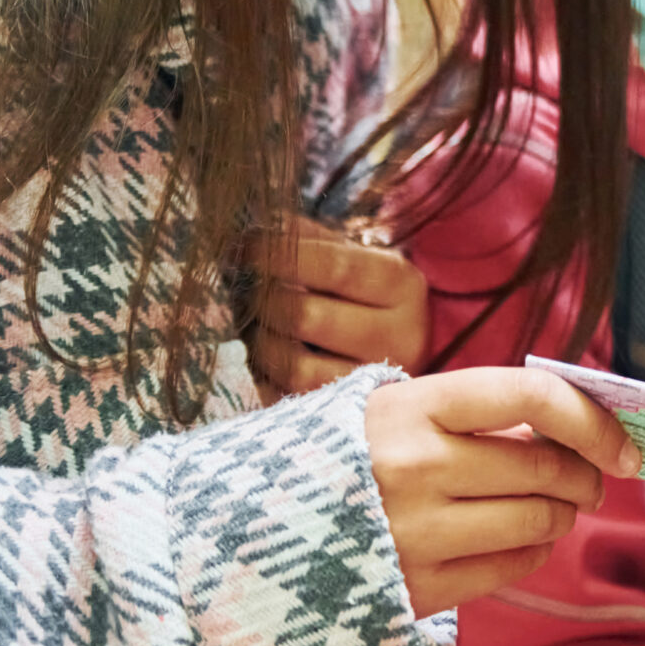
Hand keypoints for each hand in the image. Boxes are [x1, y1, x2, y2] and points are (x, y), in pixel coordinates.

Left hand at [252, 216, 430, 398]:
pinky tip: (264, 354)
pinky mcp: (347, 416)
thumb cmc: (362, 294)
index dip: (278, 256)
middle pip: (306, 317)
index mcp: (402, 285)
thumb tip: (244, 229)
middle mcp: (400, 335)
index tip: (242, 247)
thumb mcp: (351, 256)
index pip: (334, 267)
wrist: (399, 347)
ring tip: (253, 323)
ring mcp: (375, 383)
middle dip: (262, 300)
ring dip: (259, 342)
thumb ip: (305, 238)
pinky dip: (265, 374)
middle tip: (243, 288)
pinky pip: (288, 398)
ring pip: (293, 366)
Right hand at [363, 366, 641, 616]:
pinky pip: (511, 567)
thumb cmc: (348, 458)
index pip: (532, 396)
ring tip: (556, 506)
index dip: (593, 418)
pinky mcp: (414, 585)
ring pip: (537, 519)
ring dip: (564, 513)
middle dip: (586, 473)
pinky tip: (525, 539)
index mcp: (412, 407)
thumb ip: (477, 414)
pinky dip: (535, 551)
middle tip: (594, 476)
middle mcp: (414, 466)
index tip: (624, 442)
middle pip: (544, 466)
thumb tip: (574, 426)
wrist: (248, 530)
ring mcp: (413, 530)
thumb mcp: (397, 413)